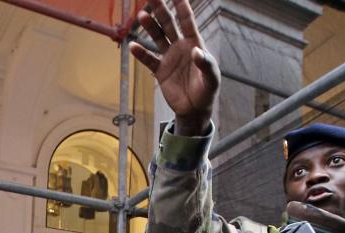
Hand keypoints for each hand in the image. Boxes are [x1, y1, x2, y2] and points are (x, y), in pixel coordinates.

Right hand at [129, 0, 218, 136]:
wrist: (195, 109)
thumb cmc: (207, 91)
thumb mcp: (211, 79)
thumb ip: (206, 64)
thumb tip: (196, 52)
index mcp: (194, 44)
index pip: (187, 22)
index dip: (182, 7)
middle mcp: (180, 47)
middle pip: (168, 24)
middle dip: (161, 10)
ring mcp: (169, 58)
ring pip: (157, 37)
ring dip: (150, 27)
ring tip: (142, 16)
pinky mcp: (160, 71)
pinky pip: (149, 60)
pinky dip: (141, 53)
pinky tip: (133, 45)